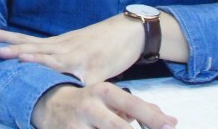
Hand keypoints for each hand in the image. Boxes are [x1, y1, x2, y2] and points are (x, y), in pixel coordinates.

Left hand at [0, 15, 142, 86]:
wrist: (131, 31)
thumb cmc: (104, 42)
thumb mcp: (77, 48)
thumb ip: (61, 60)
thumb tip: (45, 70)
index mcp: (58, 44)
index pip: (27, 39)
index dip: (6, 37)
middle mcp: (64, 47)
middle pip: (32, 44)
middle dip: (9, 44)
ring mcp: (78, 57)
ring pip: (50, 57)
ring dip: (30, 57)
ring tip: (10, 56)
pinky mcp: (94, 68)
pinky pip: (77, 75)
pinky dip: (64, 74)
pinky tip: (54, 76)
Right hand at [32, 82, 174, 128]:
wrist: (47, 102)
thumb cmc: (88, 102)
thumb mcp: (111, 98)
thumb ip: (139, 108)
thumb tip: (170, 121)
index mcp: (103, 92)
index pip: (133, 104)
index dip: (152, 117)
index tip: (170, 125)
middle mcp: (90, 107)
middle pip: (117, 127)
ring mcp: (77, 125)